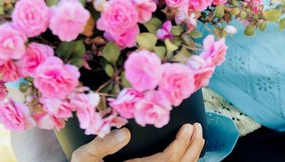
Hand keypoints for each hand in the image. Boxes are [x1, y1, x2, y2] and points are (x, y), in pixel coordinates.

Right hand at [71, 123, 204, 161]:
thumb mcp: (85, 157)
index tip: (189, 126)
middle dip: (192, 148)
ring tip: (197, 138)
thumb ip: (103, 144)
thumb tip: (125, 131)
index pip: (167, 160)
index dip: (181, 144)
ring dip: (191, 156)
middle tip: (199, 129)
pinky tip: (185, 153)